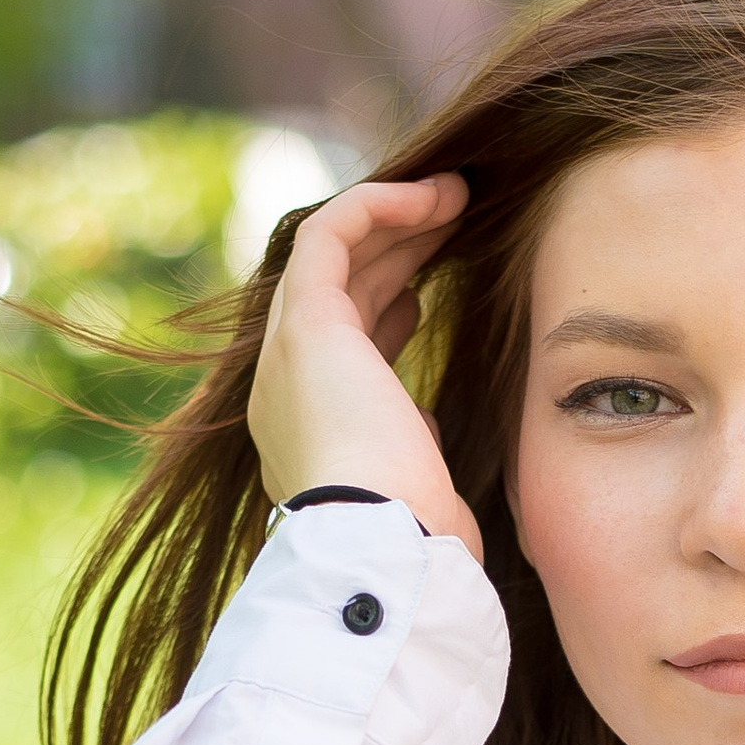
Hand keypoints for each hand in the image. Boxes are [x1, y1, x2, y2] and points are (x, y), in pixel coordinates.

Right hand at [244, 174, 478, 555]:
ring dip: (396, 218)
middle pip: (339, 292)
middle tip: (458, 221)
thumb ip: (408, 445)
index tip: (435, 293)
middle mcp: (286, 386)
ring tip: (458, 196)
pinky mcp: (306, 323)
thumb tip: (424, 425)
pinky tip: (434, 197)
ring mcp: (288, 352)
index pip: (337, 348)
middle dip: (398, 251)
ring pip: (334, 255)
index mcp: (309, 430)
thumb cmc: (417, 537)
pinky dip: (380, 205)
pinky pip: (331, 233)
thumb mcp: (415, 486)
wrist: (382, 548)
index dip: (383, 308)